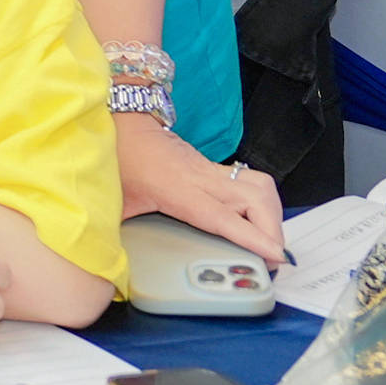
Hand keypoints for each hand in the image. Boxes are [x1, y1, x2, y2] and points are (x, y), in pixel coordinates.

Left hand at [118, 117, 285, 264]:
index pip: (224, 217)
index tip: (274, 255)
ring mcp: (213, 171)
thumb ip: (114, 232)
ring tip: (271, 241)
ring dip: (273, 215)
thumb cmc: (118, 159)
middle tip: (273, 257)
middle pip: (256, 200)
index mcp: (178, 190)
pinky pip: (253, 183)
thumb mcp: (114, 203)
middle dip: (274, 230)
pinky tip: (259, 220)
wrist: (124, 123)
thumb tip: (111, 261)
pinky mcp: (216, 169)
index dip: (253, 237)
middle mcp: (203, 179)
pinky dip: (265, 203)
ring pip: (261, 188)